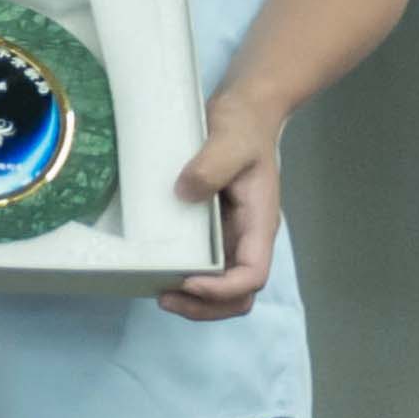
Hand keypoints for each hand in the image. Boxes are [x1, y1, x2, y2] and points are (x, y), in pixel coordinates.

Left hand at [165, 93, 290, 320]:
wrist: (246, 111)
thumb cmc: (242, 125)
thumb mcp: (228, 139)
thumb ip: (210, 166)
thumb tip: (185, 193)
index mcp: (260, 223)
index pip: (254, 273)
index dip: (223, 288)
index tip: (188, 282)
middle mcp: (249, 236)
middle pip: (241, 292)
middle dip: (207, 305)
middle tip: (165, 299)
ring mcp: (233, 234)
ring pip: (225, 285)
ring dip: (197, 299)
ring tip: (158, 292)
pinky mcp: (214, 226)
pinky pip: (207, 264)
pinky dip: (187, 276)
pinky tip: (159, 270)